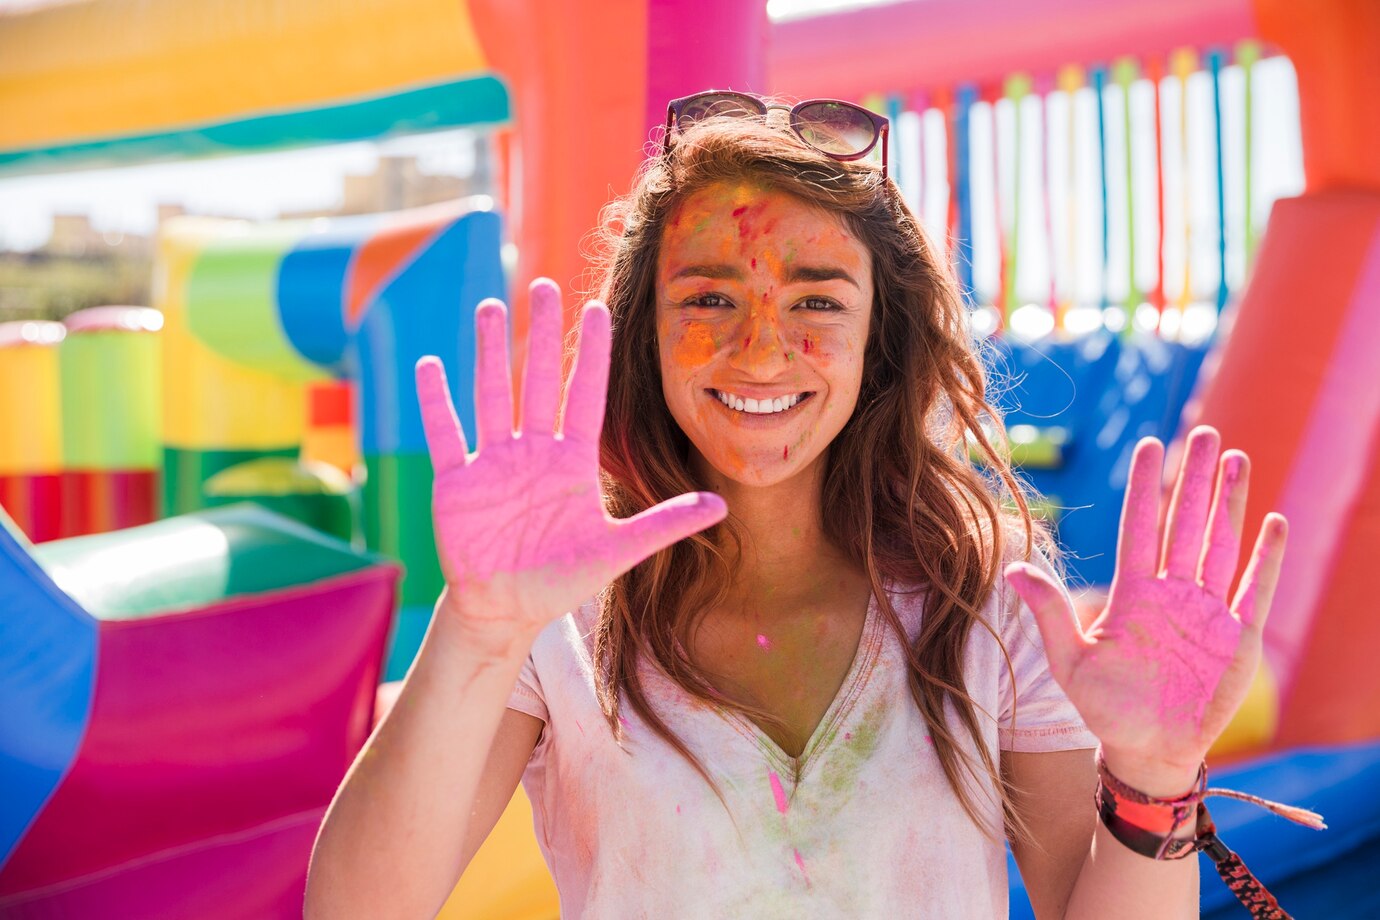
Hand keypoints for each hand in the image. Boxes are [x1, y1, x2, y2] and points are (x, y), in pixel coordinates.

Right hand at [417, 278, 726, 645]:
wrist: (508, 610)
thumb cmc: (563, 578)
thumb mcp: (618, 550)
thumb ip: (665, 523)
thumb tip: (724, 506)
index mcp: (573, 461)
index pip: (586, 395)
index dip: (592, 354)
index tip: (599, 309)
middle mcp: (534, 451)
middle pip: (537, 381)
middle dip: (540, 334)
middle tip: (545, 284)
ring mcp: (494, 462)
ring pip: (493, 395)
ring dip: (490, 353)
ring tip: (490, 308)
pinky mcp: (457, 482)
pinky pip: (446, 434)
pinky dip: (436, 402)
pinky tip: (429, 366)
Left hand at [1005, 426, 1287, 792]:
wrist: (1147, 751)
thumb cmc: (1104, 707)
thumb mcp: (1068, 660)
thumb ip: (1048, 612)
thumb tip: (1011, 568)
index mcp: (1132, 593)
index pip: (1140, 527)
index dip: (1146, 487)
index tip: (1149, 444)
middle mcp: (1171, 593)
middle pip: (1186, 524)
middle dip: (1196, 479)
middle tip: (1207, 434)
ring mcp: (1208, 612)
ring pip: (1221, 545)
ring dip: (1230, 503)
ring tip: (1238, 458)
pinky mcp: (1239, 638)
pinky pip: (1256, 589)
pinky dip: (1266, 557)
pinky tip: (1273, 521)